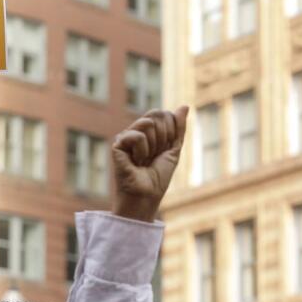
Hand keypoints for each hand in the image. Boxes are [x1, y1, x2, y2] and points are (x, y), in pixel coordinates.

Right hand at [111, 107, 189, 221]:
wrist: (147, 195)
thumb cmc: (158, 177)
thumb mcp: (174, 149)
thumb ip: (178, 128)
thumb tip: (184, 106)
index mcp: (148, 131)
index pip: (164, 114)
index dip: (171, 131)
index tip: (165, 150)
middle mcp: (135, 131)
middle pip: (157, 114)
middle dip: (163, 137)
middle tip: (155, 155)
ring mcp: (125, 137)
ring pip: (148, 123)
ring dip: (153, 146)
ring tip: (144, 160)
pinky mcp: (117, 144)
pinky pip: (137, 135)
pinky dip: (142, 151)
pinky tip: (135, 162)